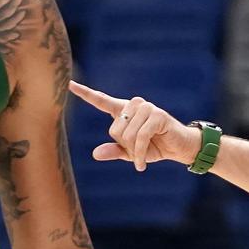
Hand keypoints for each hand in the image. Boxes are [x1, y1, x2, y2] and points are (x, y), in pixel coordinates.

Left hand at [69, 81, 200, 171]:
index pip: (102, 101)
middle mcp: (134, 105)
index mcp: (124, 111)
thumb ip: (114, 151)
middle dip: (125, 147)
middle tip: (137, 151)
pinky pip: (140, 138)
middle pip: (114, 130)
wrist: (178, 148)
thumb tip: (95, 153)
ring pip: (127, 135)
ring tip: (143, 153)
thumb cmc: (154, 147)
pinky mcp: (158, 115)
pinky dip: (140, 154)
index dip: (85, 93)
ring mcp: (147, 108)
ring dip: (134, 151)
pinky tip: (142, 164)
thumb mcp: (130, 153)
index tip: (69, 84)